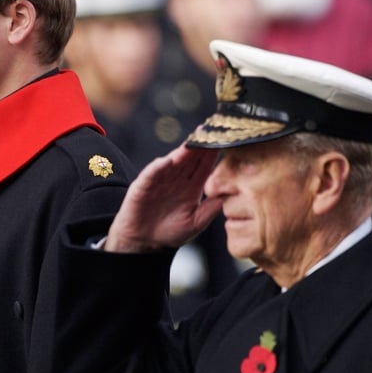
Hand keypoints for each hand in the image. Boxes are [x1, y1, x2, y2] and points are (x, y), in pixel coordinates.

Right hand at [105, 144, 222, 252]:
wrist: (143, 243)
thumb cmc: (169, 234)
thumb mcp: (195, 223)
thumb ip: (210, 210)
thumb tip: (228, 196)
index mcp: (192, 187)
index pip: (205, 166)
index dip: (213, 154)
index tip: (225, 140)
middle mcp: (177, 179)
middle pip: (190, 158)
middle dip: (200, 144)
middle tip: (211, 129)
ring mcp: (160, 180)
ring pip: (173, 161)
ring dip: (182, 151)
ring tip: (193, 140)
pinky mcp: (143, 185)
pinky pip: (152, 173)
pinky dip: (159, 166)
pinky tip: (168, 160)